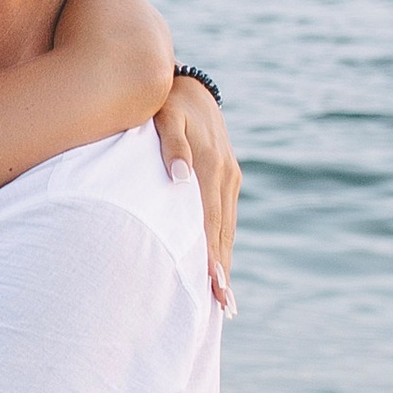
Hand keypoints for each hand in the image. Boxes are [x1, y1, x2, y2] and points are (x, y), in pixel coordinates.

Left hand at [155, 78, 239, 308]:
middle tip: (222, 309)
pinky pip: (226, 216)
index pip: (207, 220)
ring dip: (225, 262)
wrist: (188, 84)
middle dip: (222, 270)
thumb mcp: (163, 117)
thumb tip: (180, 179)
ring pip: (227, 227)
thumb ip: (172, 147)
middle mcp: (224, 175)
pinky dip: (224, 243)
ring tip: (225, 300)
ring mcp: (229, 176)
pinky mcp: (228, 176)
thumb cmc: (163, 102)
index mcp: (208, 165)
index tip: (212, 286)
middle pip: (222, 231)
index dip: (209, 255)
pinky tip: (220, 266)